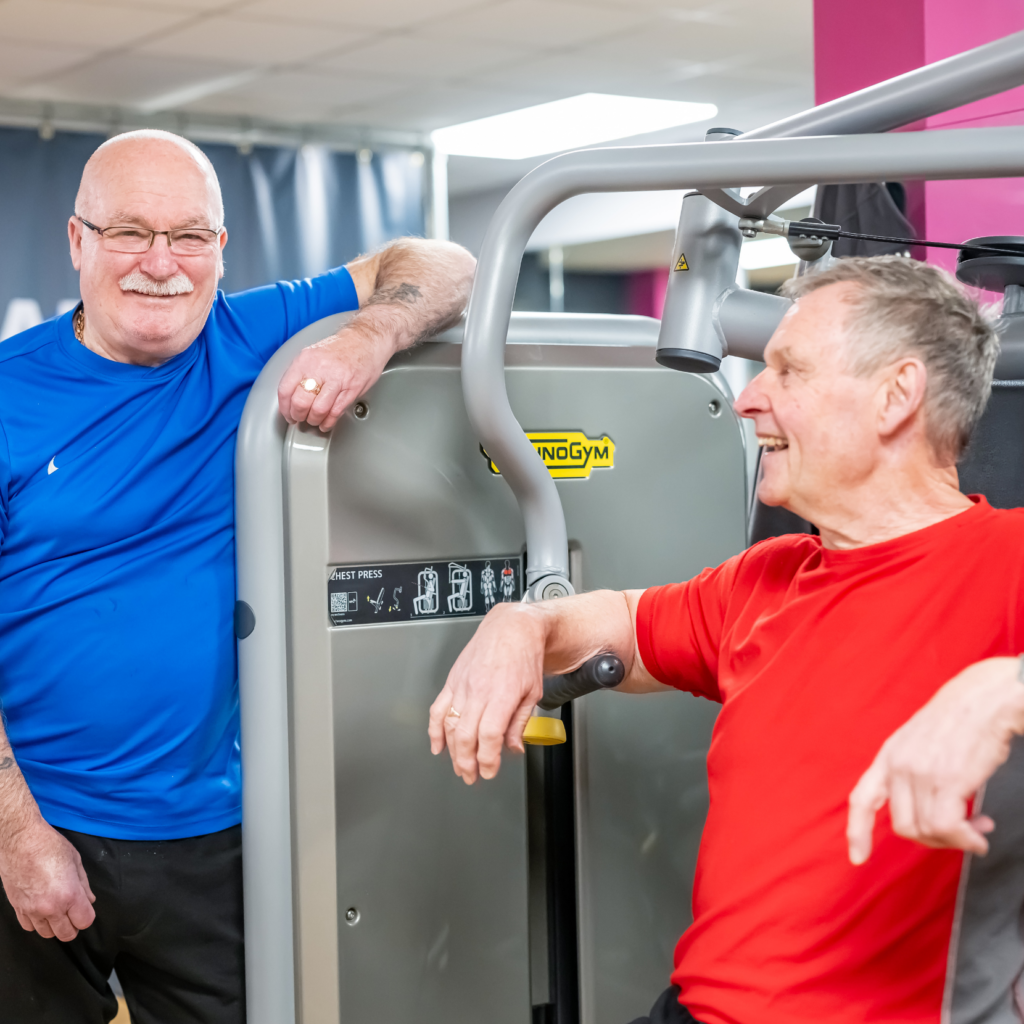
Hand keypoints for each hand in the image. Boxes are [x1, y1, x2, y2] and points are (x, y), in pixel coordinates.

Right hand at [0, 817, 95, 939]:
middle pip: (66, 934)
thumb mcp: (75, 861)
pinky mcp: (17, 908)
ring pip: (47, 934)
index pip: (84, 922)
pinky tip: (41, 908)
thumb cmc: (50, 846)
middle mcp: (50, 908)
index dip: (87, 916)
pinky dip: (37, 922)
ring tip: (58, 910)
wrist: (20, 841)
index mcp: (69, 895)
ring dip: (55, 925)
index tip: (85, 907)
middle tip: (74, 912)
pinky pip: (29, 927)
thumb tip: (90, 900)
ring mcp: (31, 910)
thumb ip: (84, 885)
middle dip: (73, 925)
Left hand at [277, 326, 394, 432]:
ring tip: (314, 420)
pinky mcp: (352, 388)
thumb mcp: (314, 354)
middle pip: (300, 402)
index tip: (288, 414)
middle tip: (300, 419)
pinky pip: (336, 411)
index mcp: (305, 360)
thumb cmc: (341, 348)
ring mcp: (337, 379)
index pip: (285, 389)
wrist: (367, 339)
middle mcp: (319, 369)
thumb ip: (302, 373)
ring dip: (314, 420)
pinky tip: (326, 423)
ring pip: (318, 410)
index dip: (284, 408)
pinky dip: (329, 422)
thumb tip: (292, 396)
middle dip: (298, 416)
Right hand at [428, 604, 545, 784]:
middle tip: (472, 776)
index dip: (487, 760)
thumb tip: (513, 748)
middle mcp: (479, 691)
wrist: (511, 628)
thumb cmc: (525, 656)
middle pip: (465, 735)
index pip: (489, 736)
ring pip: (449, 725)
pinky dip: (434, 730)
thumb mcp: (533, 692)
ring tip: (459, 767)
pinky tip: (437, 746)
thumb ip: (520, 722)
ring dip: (452, 751)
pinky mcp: (452, 681)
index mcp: (502, 695)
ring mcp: (462, 686)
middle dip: (467, 762)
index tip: (489, 772)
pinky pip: (438, 708)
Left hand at [847, 657, 1023, 864]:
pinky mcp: (946, 780)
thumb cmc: (962, 719)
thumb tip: (924, 810)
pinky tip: (980, 833)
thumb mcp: (922, 741)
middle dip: (934, 839)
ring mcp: (920, 772)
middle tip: (961, 834)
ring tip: (977, 831)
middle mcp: (898, 765)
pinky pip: (946, 828)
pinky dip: (965, 840)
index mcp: (889, 755)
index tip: (858, 857)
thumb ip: (913, 771)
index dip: (857, 830)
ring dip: (955, 840)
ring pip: (926, 831)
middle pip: (902, 826)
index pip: (862, 798)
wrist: (986, 698)